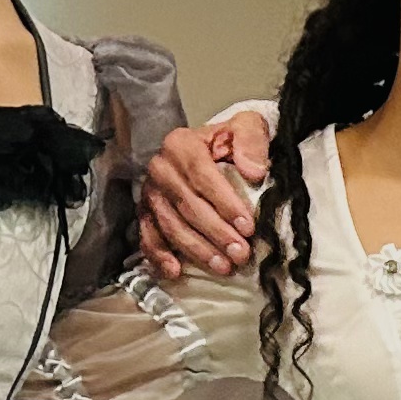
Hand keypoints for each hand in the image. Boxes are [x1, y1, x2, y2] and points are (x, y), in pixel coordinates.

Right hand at [139, 107, 269, 279]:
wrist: (210, 148)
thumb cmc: (230, 142)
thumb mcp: (247, 127)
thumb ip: (252, 141)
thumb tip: (255, 172)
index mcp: (181, 144)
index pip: (202, 176)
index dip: (225, 204)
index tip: (248, 227)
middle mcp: (160, 168)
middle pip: (187, 205)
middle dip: (215, 233)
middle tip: (240, 254)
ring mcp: (150, 192)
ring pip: (171, 225)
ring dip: (196, 249)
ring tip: (222, 267)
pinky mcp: (145, 212)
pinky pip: (148, 236)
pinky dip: (160, 256)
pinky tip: (175, 272)